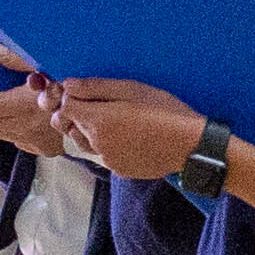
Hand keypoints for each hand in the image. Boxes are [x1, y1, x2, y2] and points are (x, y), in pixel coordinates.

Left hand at [0, 55, 64, 156]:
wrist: (98, 111)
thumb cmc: (70, 84)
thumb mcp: (46, 65)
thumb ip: (17, 58)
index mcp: (25, 104)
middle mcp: (26, 126)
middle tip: (3, 97)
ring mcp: (34, 141)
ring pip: (4, 133)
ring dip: (5, 120)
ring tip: (18, 107)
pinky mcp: (42, 150)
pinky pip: (19, 142)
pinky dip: (20, 131)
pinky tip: (31, 119)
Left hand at [52, 78, 206, 184]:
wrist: (190, 145)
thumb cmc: (165, 112)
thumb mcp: (131, 89)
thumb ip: (95, 87)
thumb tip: (68, 85)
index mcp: (98, 122)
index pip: (64, 108)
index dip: (71, 97)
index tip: (84, 91)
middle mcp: (97, 145)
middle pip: (71, 127)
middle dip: (78, 114)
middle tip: (102, 104)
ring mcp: (108, 160)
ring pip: (85, 143)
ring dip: (92, 130)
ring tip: (117, 120)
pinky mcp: (120, 169)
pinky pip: (103, 154)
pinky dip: (108, 144)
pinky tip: (130, 135)